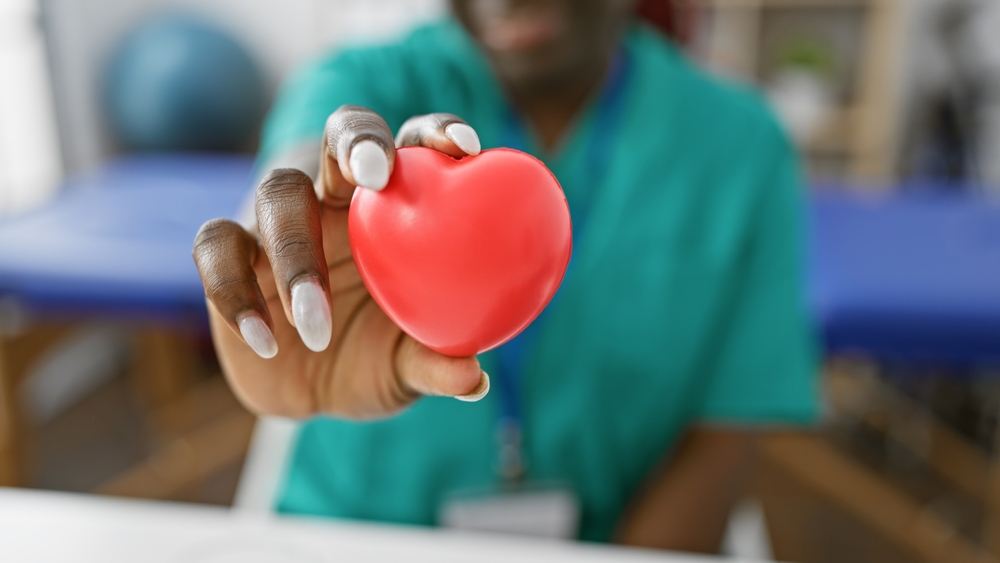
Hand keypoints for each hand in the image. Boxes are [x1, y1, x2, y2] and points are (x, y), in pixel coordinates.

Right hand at [192, 106, 488, 418]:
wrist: (313, 393)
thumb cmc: (376, 357)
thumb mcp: (407, 367)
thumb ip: (434, 365)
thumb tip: (473, 381)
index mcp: (393, 206)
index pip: (415, 148)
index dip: (435, 133)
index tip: (466, 147)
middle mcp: (336, 199)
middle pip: (342, 136)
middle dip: (358, 141)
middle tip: (377, 174)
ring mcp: (281, 221)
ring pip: (277, 192)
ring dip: (297, 252)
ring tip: (316, 325)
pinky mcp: (231, 253)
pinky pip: (216, 248)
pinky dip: (234, 291)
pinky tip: (266, 343)